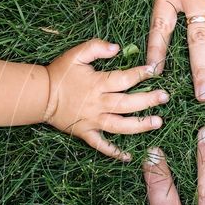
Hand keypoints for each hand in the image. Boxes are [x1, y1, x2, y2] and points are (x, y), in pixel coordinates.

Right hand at [44, 39, 168, 160]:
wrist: (40, 95)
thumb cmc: (59, 73)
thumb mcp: (75, 54)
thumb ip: (96, 47)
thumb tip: (117, 48)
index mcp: (97, 84)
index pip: (124, 79)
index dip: (140, 74)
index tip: (154, 70)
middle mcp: (98, 104)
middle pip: (127, 104)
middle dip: (148, 100)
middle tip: (165, 97)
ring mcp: (93, 121)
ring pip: (120, 126)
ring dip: (140, 125)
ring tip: (158, 122)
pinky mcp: (86, 133)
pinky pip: (101, 146)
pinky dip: (114, 152)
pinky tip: (128, 157)